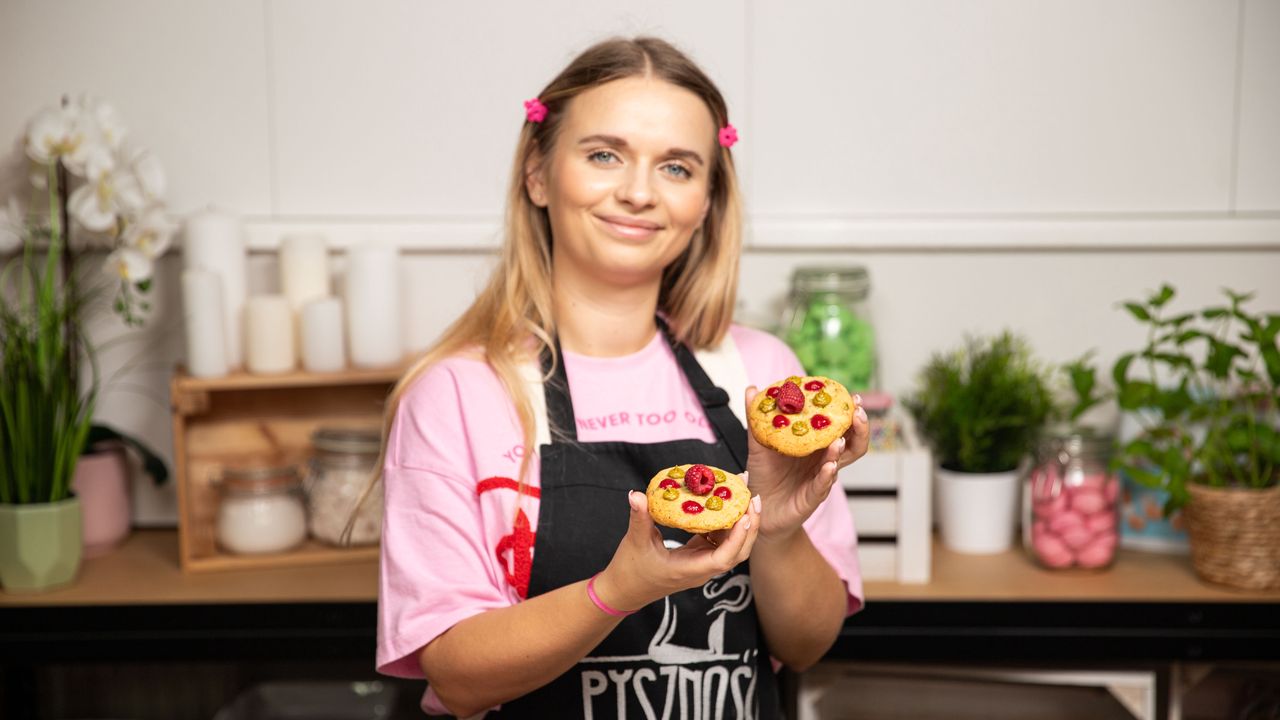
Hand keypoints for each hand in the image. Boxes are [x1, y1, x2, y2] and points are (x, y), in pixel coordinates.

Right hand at [593, 490, 760, 612]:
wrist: (625, 589)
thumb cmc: (631, 569)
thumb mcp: (635, 541)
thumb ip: (639, 517)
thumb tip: (636, 494)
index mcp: (689, 570)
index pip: (723, 559)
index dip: (737, 538)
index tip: (743, 516)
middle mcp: (702, 569)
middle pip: (737, 552)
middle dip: (750, 526)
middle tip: (752, 497)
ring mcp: (702, 563)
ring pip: (731, 545)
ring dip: (741, 522)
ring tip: (743, 495)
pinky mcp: (698, 556)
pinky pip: (718, 539)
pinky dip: (725, 522)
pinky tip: (723, 504)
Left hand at [743, 385, 869, 542]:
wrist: (758, 508)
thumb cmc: (765, 474)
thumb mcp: (759, 444)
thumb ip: (756, 418)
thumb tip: (752, 389)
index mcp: (816, 444)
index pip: (840, 425)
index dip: (848, 412)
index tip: (851, 397)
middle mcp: (823, 459)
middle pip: (852, 442)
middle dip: (859, 427)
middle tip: (857, 412)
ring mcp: (820, 478)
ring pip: (840, 462)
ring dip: (842, 449)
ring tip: (841, 440)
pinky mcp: (811, 497)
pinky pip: (822, 485)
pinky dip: (827, 476)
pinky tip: (829, 467)